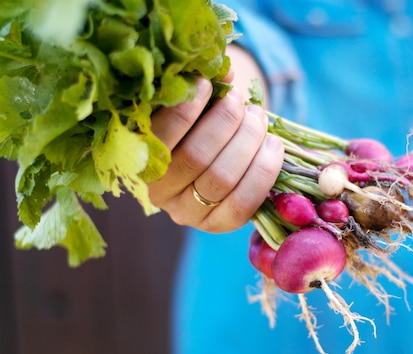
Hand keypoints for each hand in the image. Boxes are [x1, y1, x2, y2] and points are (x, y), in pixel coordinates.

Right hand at [148, 77, 283, 232]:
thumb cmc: (195, 125)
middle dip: (227, 122)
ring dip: (249, 141)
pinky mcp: (217, 225)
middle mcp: (158, 192)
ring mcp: (188, 214)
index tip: (208, 84)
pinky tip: (274, 145)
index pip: (160, 136)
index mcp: (139, 158)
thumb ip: (200, 88)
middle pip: (197, 157)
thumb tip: (226, 70)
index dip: (186, 109)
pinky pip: (245, 203)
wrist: (210, 161)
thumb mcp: (191, 105)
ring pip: (223, 178)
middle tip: (242, 102)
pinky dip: (265, 169)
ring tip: (259, 118)